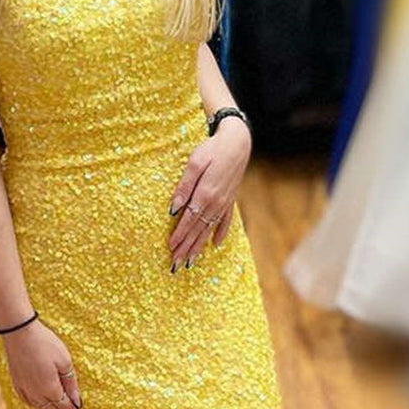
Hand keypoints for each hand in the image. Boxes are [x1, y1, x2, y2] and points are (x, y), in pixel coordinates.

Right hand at [1, 318, 81, 408]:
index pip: (64, 408)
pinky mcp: (17, 382)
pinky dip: (35, 408)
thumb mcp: (64, 361)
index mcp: (50, 389)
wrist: (19, 333)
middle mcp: (37, 393)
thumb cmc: (46, 344)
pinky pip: (28, 401)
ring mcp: (25, 389)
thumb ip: (71, 384)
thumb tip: (77, 402)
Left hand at [167, 117, 250, 269]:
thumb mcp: (194, 163)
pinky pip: (225, 221)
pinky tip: (216, 244)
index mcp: (205, 195)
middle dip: (187, 248)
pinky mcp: (230, 199)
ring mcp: (224, 203)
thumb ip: (184, 187)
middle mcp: (216, 204)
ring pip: (209, 230)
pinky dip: (220, 233)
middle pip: (198, 231)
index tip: (170, 249)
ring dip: (199, 246)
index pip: (188, 221)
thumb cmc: (212, 150)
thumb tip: (174, 209)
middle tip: (176, 265)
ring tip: (191, 262)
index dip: (179, 236)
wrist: (238, 143)